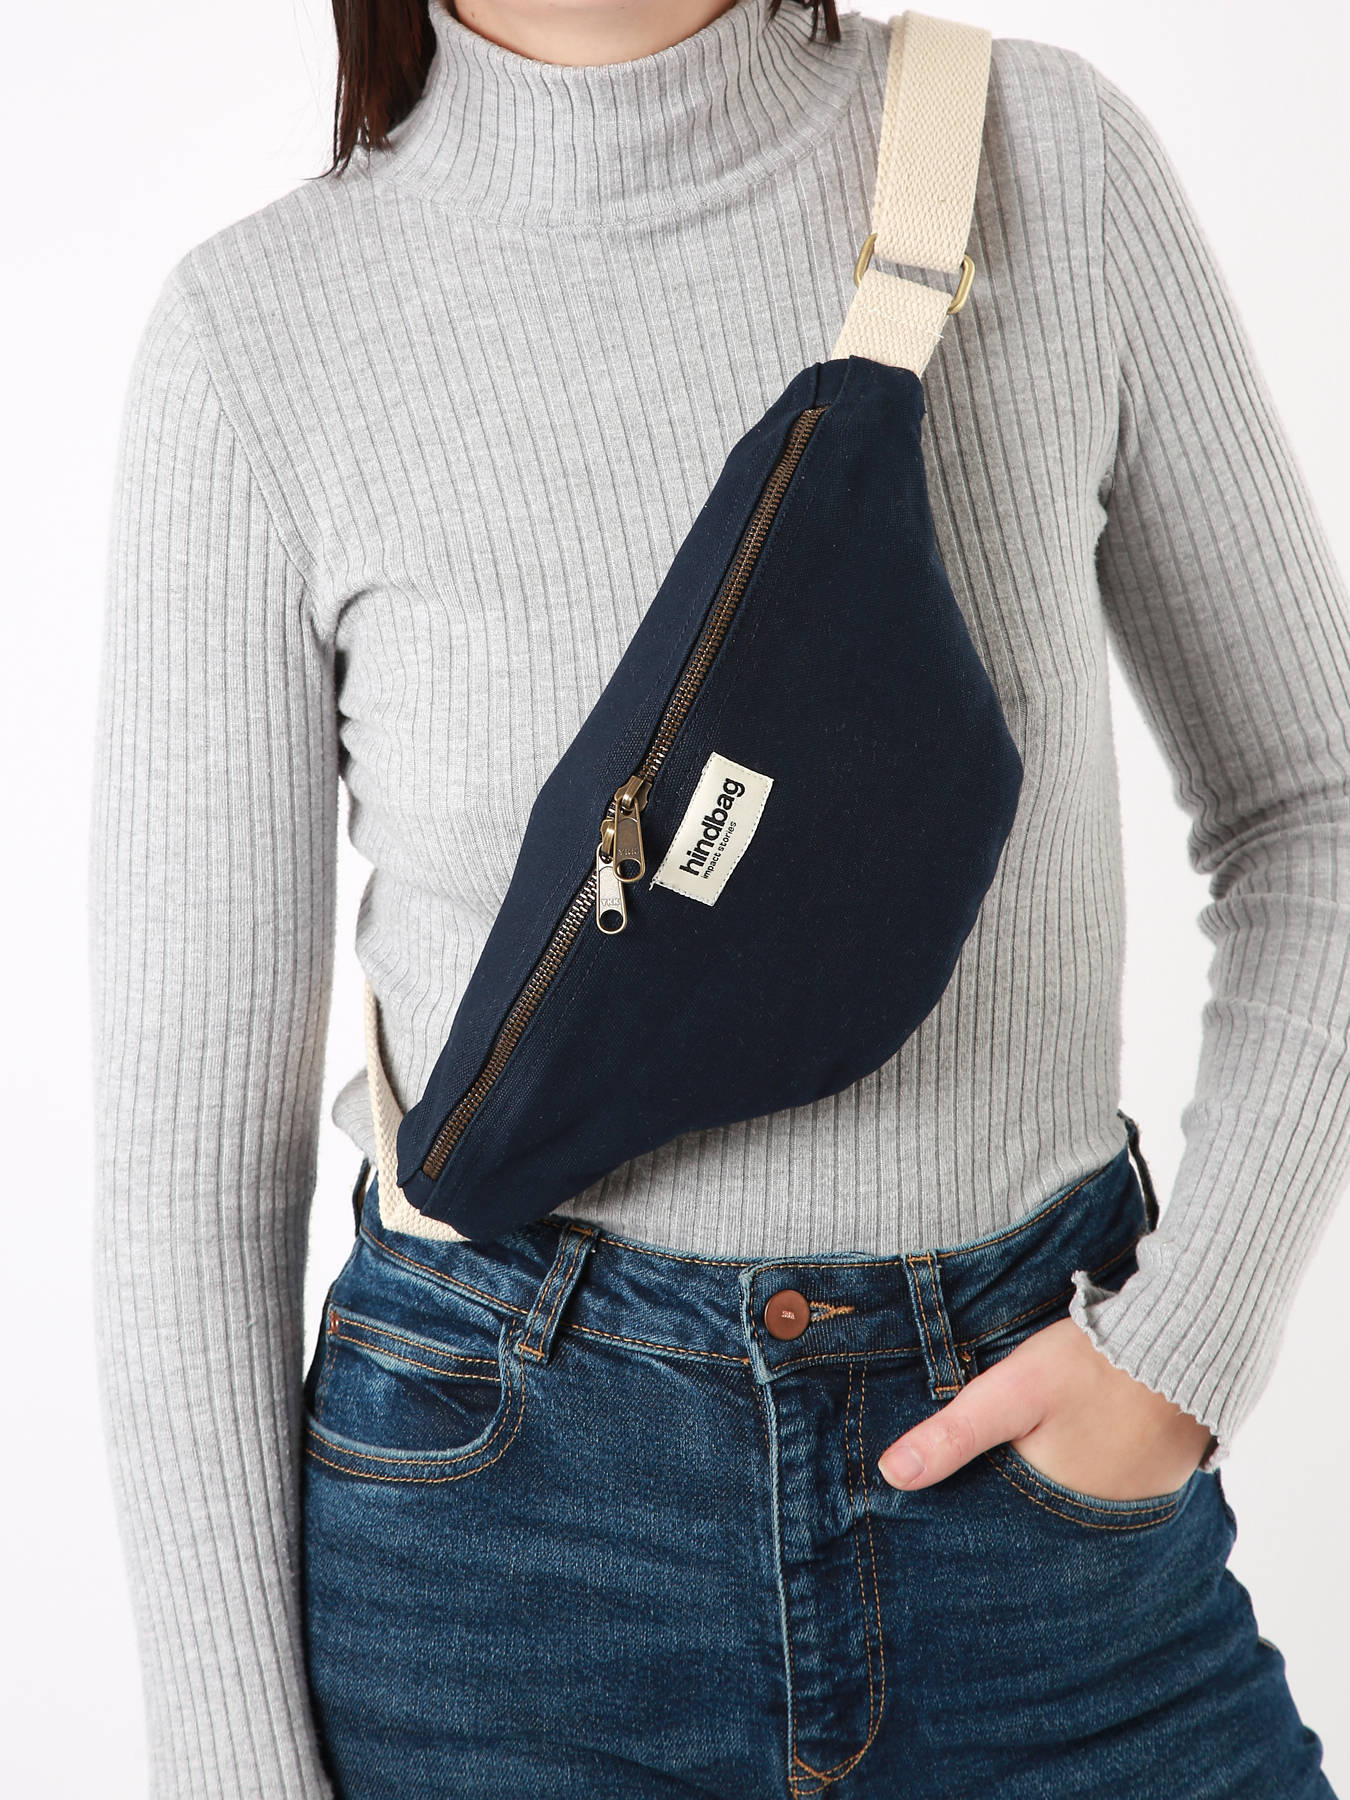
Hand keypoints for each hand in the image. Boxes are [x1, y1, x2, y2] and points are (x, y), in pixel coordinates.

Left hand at [877, 1316, 1216, 1498]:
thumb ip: (954, 1435)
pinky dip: (1090, 1468)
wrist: (1184, 1339)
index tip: (936, 1511)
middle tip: (988, 1468)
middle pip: (1038, 1518)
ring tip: (1029, 1456)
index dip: (970, 1515)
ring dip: (1053, 1484)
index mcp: (1057, 1513)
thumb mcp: (1011, 1394)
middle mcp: (1102, 1524)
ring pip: (1075, 1500)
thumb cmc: (1092, 1367)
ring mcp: (1138, 1503)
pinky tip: (1075, 1442)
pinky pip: (1112, 1483)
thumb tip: (891, 1475)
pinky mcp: (1162, 1475)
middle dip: (1009, 1502)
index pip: (1000, 1531)